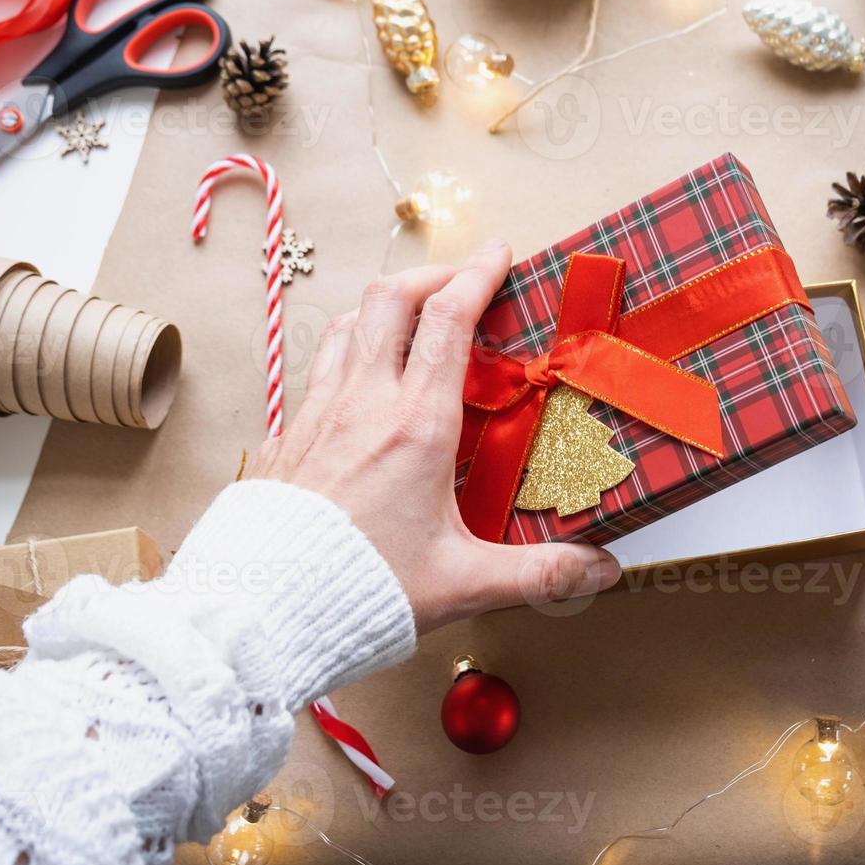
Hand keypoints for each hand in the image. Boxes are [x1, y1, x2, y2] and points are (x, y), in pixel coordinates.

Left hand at [247, 240, 622, 633]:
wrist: (263, 612)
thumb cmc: (362, 591)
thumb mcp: (465, 582)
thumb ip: (539, 571)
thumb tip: (601, 568)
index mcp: (415, 425)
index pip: (448, 319)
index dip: (477, 274)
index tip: (498, 252)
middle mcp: (362, 404)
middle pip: (390, 300)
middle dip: (430, 276)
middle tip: (460, 280)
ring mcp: (316, 415)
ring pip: (347, 326)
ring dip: (384, 308)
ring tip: (412, 319)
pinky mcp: (287, 439)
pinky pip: (317, 371)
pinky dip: (348, 354)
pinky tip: (361, 384)